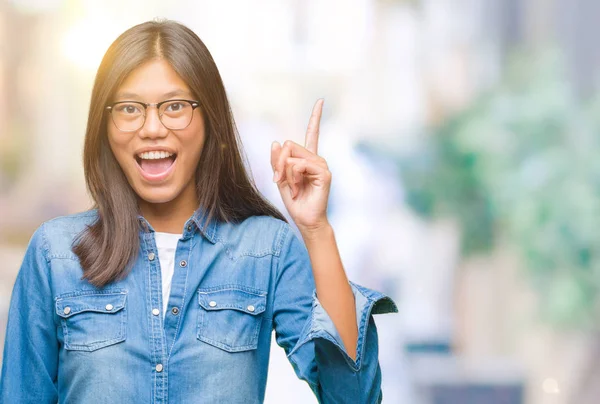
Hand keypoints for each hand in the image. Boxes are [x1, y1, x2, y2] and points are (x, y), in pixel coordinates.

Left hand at [271, 99, 330, 233]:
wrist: (305, 220)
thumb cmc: (295, 201)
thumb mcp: (280, 178)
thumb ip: (277, 161)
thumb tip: (276, 141)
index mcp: (307, 158)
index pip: (312, 133)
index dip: (316, 117)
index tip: (321, 100)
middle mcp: (316, 158)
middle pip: (289, 145)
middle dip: (279, 163)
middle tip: (281, 181)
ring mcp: (322, 165)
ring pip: (292, 156)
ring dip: (286, 174)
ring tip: (294, 188)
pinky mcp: (324, 173)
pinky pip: (300, 165)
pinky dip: (293, 177)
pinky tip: (299, 189)